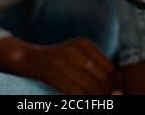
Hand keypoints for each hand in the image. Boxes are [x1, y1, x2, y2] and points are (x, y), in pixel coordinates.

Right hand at [0, 36, 114, 94]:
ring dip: (94, 98)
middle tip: (101, 98)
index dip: (113, 85)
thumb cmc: (55, 60)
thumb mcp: (76, 55)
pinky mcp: (52, 73)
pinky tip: (79, 100)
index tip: (109, 92)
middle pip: (102, 78)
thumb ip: (95, 65)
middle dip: (105, 93)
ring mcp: (62, 60)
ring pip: (89, 86)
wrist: (25, 58)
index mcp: (84, 43)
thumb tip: (118, 84)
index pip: (110, 68)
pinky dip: (80, 99)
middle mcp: (75, 49)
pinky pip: (74, 91)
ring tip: (91, 100)